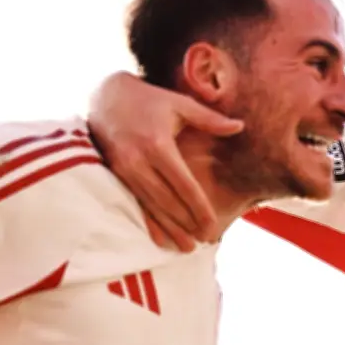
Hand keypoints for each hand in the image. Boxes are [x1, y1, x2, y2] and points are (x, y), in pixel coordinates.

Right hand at [88, 72, 243, 251]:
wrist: (105, 96)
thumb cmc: (149, 100)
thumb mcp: (180, 103)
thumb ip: (210, 119)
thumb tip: (240, 126)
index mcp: (158, 145)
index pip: (183, 184)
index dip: (198, 207)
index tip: (212, 224)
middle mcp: (138, 161)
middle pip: (167, 201)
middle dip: (187, 223)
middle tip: (206, 240)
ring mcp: (124, 170)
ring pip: (151, 206)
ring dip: (170, 229)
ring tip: (188, 247)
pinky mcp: (115, 175)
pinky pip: (134, 204)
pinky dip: (148, 223)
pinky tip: (160, 239)